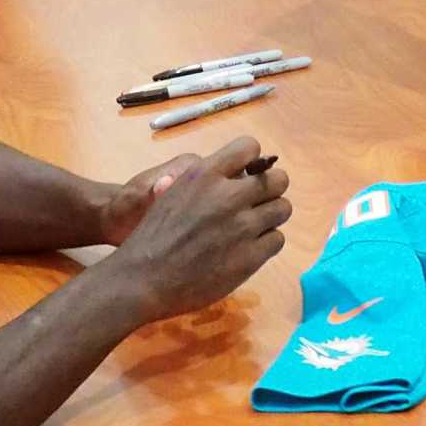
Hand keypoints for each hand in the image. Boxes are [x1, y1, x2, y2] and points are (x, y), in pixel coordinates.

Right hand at [103, 137, 290, 323]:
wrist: (142, 278)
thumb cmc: (153, 236)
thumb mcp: (174, 193)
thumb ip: (206, 182)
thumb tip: (236, 174)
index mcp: (205, 175)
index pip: (250, 147)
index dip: (252, 161)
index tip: (247, 175)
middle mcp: (228, 196)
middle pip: (278, 179)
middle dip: (270, 189)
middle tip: (257, 203)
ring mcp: (242, 227)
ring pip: (283, 208)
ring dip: (270, 216)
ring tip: (253, 227)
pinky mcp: (249, 257)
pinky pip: (277, 239)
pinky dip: (266, 243)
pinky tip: (248, 249)